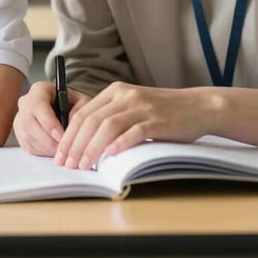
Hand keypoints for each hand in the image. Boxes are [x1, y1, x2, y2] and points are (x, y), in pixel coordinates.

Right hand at [13, 81, 90, 156]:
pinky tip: (54, 151)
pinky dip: (42, 152)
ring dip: (45, 147)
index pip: (38, 105)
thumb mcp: (81, 102)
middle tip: (63, 148)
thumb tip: (71, 127)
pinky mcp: (20, 134)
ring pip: (27, 136)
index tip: (62, 135)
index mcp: (40, 90)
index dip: (49, 123)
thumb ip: (78, 111)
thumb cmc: (73, 104)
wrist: (67, 109)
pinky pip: (27, 146)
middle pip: (29, 123)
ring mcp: (21, 118)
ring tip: (62, 151)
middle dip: (48, 139)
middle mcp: (26, 102)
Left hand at [54, 83, 208, 170]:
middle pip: (91, 120)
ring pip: (108, 126)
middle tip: (67, 165)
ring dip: (92, 148)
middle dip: (75, 144)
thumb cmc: (162, 112)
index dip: (68, 135)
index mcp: (116, 91)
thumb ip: (111, 116)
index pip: (83, 113)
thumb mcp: (132, 106)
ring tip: (83, 166)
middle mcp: (125, 96)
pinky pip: (133, 132)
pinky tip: (109, 155)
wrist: (197, 106)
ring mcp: (141, 107)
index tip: (60, 155)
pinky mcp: (156, 120)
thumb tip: (83, 141)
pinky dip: (119, 144)